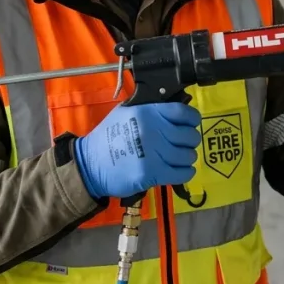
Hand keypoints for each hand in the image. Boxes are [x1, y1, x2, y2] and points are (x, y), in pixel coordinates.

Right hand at [73, 102, 201, 198]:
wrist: (91, 164)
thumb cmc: (108, 136)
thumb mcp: (125, 112)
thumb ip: (149, 109)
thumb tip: (172, 110)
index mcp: (148, 113)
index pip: (183, 113)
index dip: (192, 118)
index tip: (191, 123)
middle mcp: (153, 131)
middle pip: (189, 136)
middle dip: (190, 140)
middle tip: (184, 144)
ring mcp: (154, 153)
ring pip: (188, 156)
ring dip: (187, 157)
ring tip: (180, 158)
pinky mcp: (153, 174)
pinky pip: (182, 174)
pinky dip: (186, 172)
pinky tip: (183, 170)